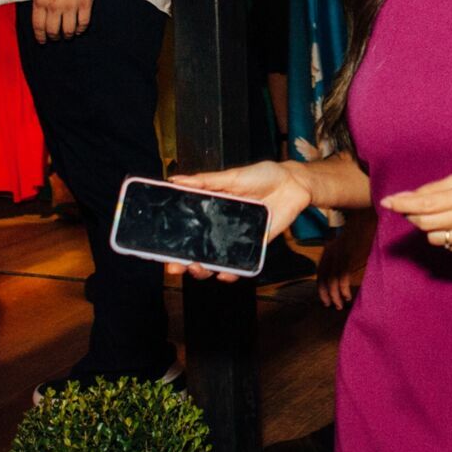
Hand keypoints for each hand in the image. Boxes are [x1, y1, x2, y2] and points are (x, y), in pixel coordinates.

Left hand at [31, 0, 96, 42]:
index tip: (43, 41)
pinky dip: (81, 29)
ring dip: (68, 35)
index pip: (38, 26)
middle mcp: (54, 5)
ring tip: (68, 34)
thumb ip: (41, 2)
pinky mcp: (85, 4)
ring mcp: (70, 6)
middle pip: (53, 31)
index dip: (41, 37)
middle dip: (55, 37)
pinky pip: (83, 23)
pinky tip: (79, 28)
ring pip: (68, 31)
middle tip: (57, 37)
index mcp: (41, 0)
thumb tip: (43, 18)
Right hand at [169, 161, 312, 282]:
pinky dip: (232, 274)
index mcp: (210, 210)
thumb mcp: (231, 176)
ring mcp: (236, 238)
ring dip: (203, 270)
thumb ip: (205, 181)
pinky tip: (225, 275)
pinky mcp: (254, 246)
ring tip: (198, 268)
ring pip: (215, 262)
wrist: (292, 183)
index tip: (158, 252)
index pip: (186, 230)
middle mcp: (220, 227)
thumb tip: (175, 180)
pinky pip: (240, 265)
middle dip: (182, 262)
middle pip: (196, 250)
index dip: (171, 243)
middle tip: (176, 266)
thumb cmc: (262, 176)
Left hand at [317, 209, 375, 308]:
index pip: (320, 273)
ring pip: (332, 280)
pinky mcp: (348, 257)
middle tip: (330, 305)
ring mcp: (339, 255)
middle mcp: (331, 253)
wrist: (366, 218)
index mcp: (329, 250)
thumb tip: (343, 273)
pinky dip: (343, 289)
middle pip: (323, 278)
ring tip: (339, 304)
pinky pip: (342, 277)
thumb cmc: (360, 232)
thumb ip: (342, 256)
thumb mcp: (346, 244)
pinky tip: (347, 296)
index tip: (325, 299)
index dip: (321, 288)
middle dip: (325, 294)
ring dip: (335, 295)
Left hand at [381, 173, 451, 257]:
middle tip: (408, 209)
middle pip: (426, 224)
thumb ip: (432, 189)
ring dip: (430, 228)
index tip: (387, 203)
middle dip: (412, 216)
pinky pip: (450, 247)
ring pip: (436, 239)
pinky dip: (447, 237)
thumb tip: (403, 198)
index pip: (426, 204)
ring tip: (443, 216)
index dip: (403, 205)